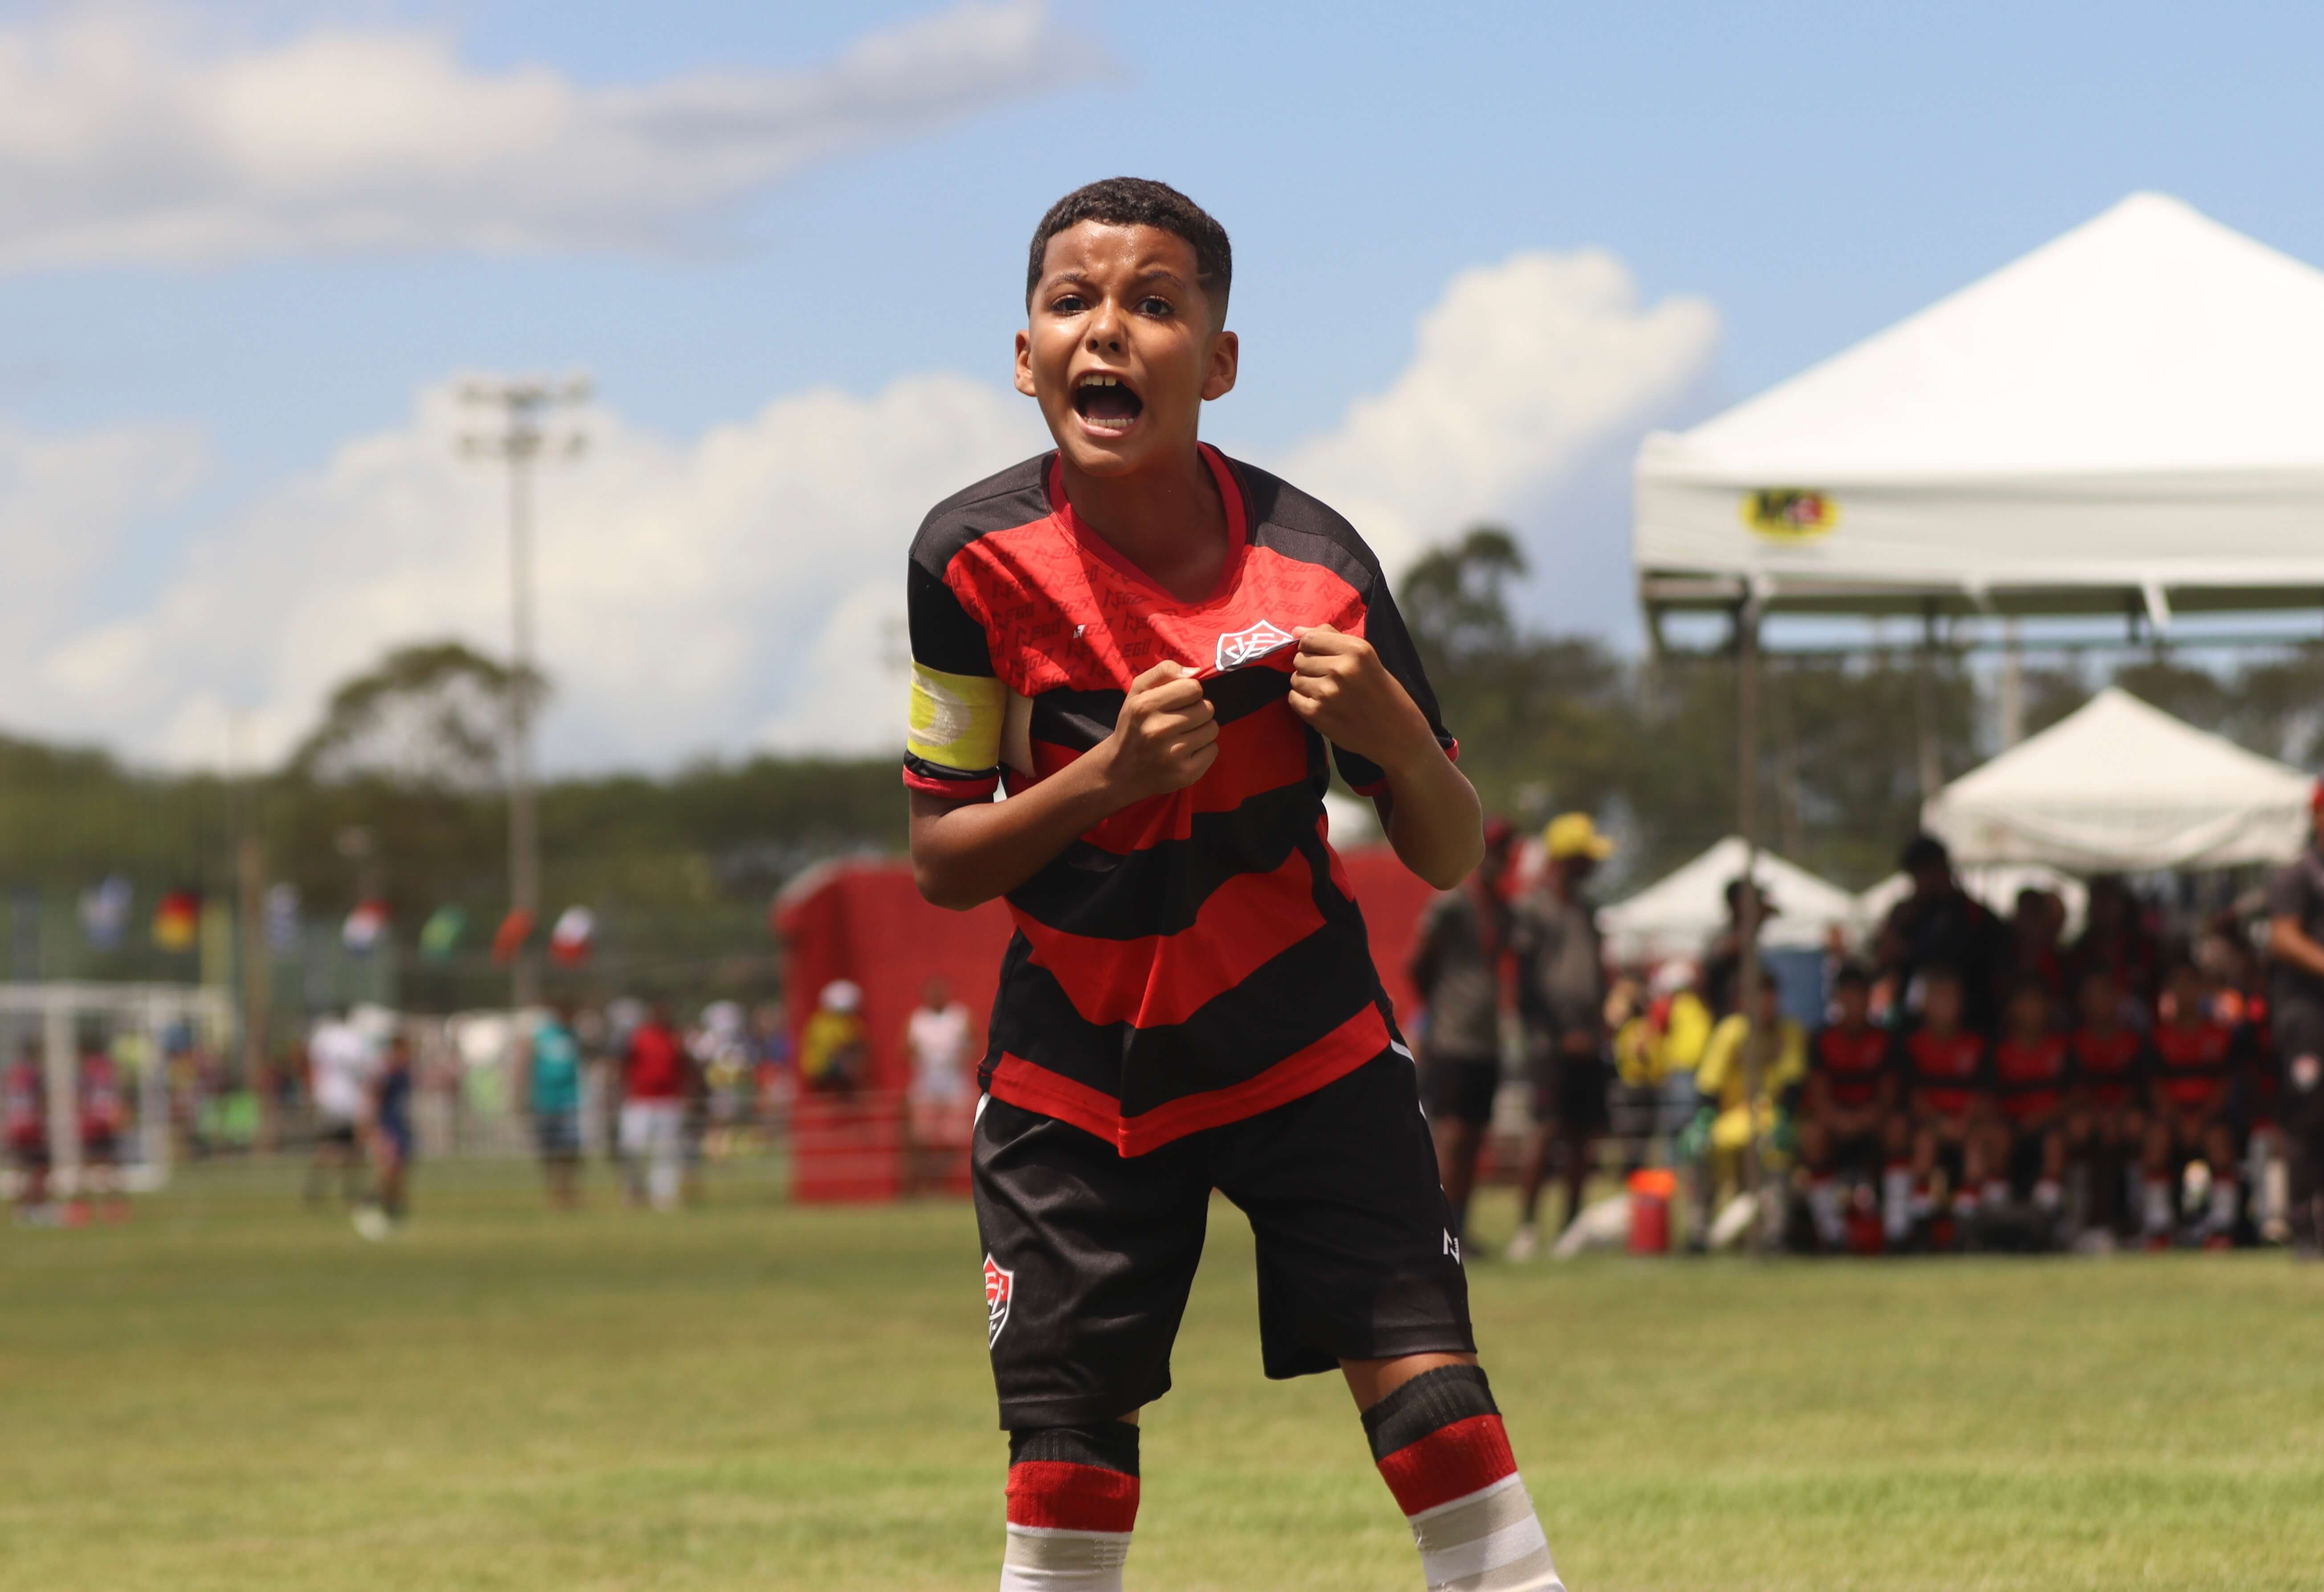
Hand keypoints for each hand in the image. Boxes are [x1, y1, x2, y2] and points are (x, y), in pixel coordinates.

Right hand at [1099, 660, 1218, 800]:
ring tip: (1183, 736)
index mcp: (1146, 706)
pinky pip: (1213, 750)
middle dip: (1198, 712)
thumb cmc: (1134, 725)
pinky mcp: (1186, 774)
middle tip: (1182, 721)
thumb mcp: (1137, 692)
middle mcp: (1159, 730)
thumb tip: (1194, 672)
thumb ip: (1163, 672)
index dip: (1190, 693)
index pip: (1193, 688)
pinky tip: (1186, 752)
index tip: (1180, 701)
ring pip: (1212, 729)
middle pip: (1207, 708)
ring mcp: (1173, 755)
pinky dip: (1204, 750)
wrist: (1121, 772)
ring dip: (1202, 730)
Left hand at [1286, 625, 1435, 769]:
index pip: (1309, 639)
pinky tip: (1321, 704)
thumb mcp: (1367, 658)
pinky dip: (1303, 701)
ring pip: (1295, 679)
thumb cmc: (1383, 692)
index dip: (1310, 647)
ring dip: (1306, 684)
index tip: (1319, 656)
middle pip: (1300, 659)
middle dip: (1309, 666)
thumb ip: (1332, 639)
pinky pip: (1293, 698)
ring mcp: (1327, 692)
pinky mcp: (1317, 714)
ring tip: (1326, 692)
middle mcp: (1340, 668)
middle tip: (1327, 678)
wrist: (1396, 733)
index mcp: (1356, 650)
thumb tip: (1296, 630)